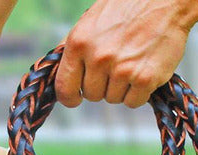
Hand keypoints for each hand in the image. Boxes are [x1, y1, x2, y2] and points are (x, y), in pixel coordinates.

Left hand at [55, 0, 194, 108]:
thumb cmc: (126, 8)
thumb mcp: (89, 23)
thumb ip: (72, 49)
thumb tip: (52, 71)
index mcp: (79, 43)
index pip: (64, 88)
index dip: (70, 98)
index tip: (76, 98)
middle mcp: (98, 58)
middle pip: (92, 95)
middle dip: (102, 86)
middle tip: (117, 64)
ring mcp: (122, 70)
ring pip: (113, 99)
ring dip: (122, 88)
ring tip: (132, 62)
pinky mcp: (145, 79)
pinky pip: (133, 102)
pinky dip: (139, 93)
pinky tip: (144, 71)